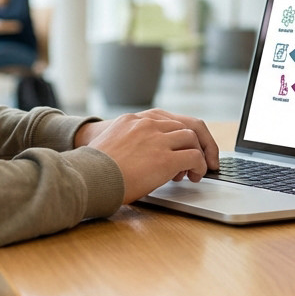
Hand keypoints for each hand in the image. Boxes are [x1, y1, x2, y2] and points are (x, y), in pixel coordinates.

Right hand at [78, 109, 220, 202]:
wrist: (90, 176)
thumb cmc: (97, 167)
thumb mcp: (113, 142)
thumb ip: (132, 141)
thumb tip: (146, 157)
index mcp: (136, 119)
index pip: (171, 119)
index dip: (184, 134)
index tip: (190, 145)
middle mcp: (148, 124)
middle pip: (188, 125)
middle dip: (200, 142)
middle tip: (204, 159)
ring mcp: (157, 139)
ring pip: (192, 138)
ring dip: (199, 155)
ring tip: (197, 171)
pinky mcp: (165, 158)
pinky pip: (194, 157)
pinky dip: (200, 166)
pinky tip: (195, 175)